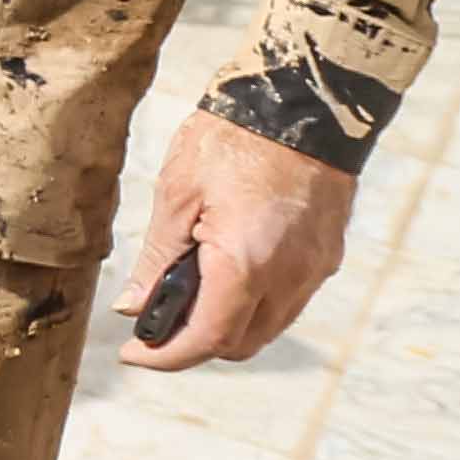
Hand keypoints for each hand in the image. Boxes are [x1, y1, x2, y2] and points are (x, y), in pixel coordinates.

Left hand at [120, 109, 355, 368]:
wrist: (301, 104)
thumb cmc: (232, 141)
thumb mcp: (176, 195)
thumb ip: (157, 259)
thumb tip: (133, 307)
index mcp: (246, 264)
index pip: (206, 339)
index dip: (166, 355)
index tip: (133, 355)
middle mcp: (290, 277)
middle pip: (239, 343)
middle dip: (193, 344)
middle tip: (153, 322)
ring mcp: (315, 269)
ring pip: (267, 327)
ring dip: (225, 326)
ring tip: (183, 297)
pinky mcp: (326, 256)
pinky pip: (288, 301)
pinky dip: (252, 304)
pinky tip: (222, 276)